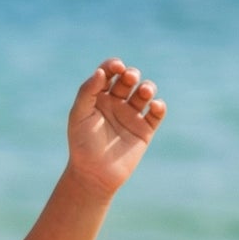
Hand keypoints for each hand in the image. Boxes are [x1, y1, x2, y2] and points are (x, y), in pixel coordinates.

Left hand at [65, 59, 165, 197]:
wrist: (94, 174)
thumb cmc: (82, 144)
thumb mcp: (79, 115)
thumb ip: (87, 91)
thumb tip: (100, 71)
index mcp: (98, 96)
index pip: (109, 73)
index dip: (113, 65)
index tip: (117, 67)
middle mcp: (116, 103)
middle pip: (128, 79)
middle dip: (131, 74)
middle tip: (129, 78)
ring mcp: (131, 115)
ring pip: (145, 92)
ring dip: (147, 87)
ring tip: (144, 92)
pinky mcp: (145, 130)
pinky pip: (157, 113)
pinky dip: (159, 106)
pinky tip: (155, 106)